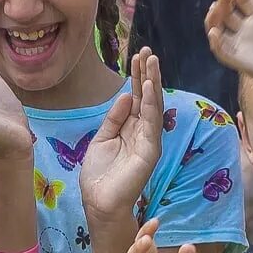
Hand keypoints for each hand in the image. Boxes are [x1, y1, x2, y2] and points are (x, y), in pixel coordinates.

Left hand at [80, 48, 165, 224]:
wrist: (99, 202)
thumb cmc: (100, 174)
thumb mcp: (102, 138)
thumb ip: (114, 118)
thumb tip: (125, 95)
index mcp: (131, 128)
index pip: (137, 97)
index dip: (137, 77)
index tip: (136, 56)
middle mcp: (143, 131)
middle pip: (147, 97)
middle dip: (148, 74)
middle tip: (147, 51)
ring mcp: (149, 140)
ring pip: (153, 105)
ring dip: (153, 82)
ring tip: (152, 60)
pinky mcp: (150, 150)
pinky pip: (152, 122)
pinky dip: (151, 103)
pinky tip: (149, 86)